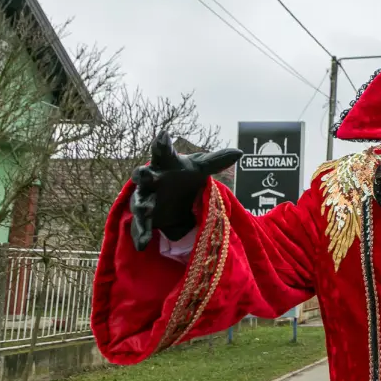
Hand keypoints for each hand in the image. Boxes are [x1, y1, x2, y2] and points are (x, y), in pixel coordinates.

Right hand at [129, 132, 241, 250]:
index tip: (164, 135)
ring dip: (143, 206)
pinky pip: (140, 226)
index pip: (163, 151)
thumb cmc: (183, 176)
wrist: (171, 197)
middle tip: (143, 173)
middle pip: (143, 175)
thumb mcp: (200, 168)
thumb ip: (217, 161)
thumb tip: (240, 152)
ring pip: (140, 202)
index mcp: (165, 164)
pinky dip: (141, 235)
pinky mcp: (145, 218)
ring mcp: (145, 199)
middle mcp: (151, 179)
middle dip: (143, 174)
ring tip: (148, 210)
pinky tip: (143, 245)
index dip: (162, 143)